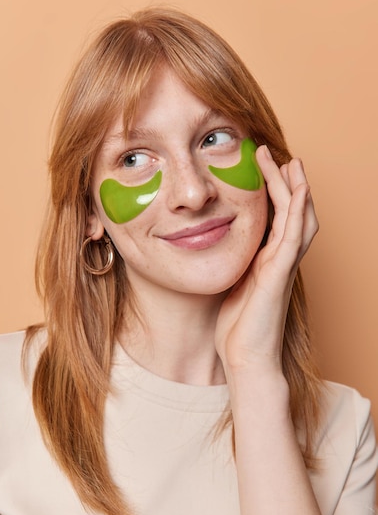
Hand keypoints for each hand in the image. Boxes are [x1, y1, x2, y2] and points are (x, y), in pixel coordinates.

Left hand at [215, 145, 318, 375]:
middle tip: (278, 156)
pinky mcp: (280, 273)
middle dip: (287, 183)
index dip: (273, 194)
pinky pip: (293, 234)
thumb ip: (232, 265)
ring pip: (298, 217)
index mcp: (267, 262)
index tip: (261, 170)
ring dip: (295, 188)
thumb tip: (214, 247)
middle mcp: (280, 260)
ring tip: (289, 161)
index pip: (276, 219)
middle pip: (293, 212)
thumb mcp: (231, 286)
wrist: (245, 358)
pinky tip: (296, 187)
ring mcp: (283, 266)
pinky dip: (297, 208)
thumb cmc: (237, 328)